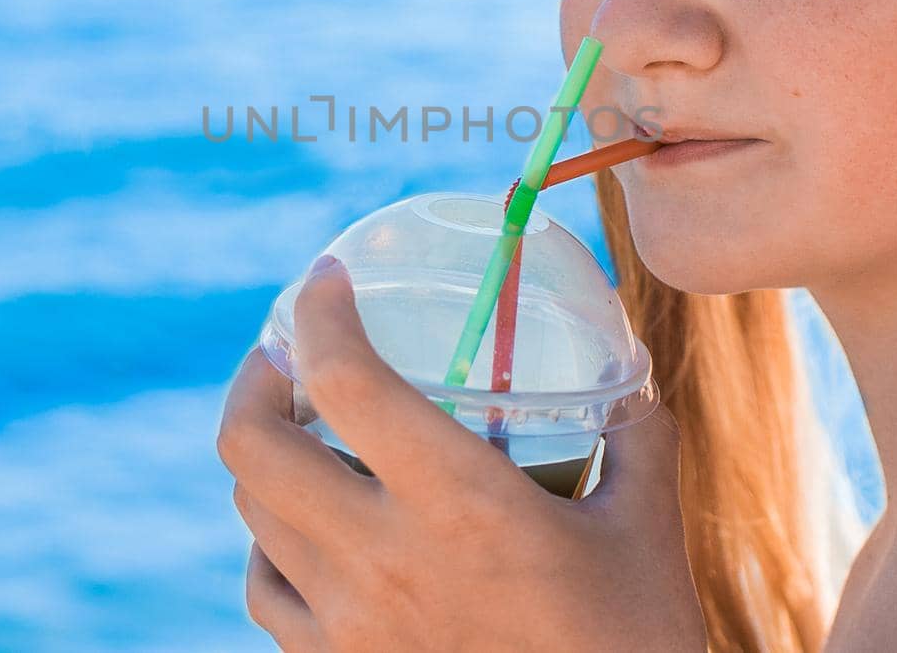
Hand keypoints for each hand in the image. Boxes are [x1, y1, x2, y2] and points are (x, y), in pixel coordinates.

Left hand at [217, 254, 706, 651]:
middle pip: (251, 445)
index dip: (320, 313)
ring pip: (254, 514)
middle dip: (257, 380)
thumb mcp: (646, 528)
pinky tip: (311, 534)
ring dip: (270, 460)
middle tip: (291, 359)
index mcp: (457, 504)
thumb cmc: (633, 644)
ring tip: (309, 438)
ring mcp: (345, 625)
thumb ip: (637, 437)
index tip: (326, 280)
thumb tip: (630, 383)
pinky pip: (266, 590)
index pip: (346, 379)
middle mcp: (379, 559)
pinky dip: (274, 545)